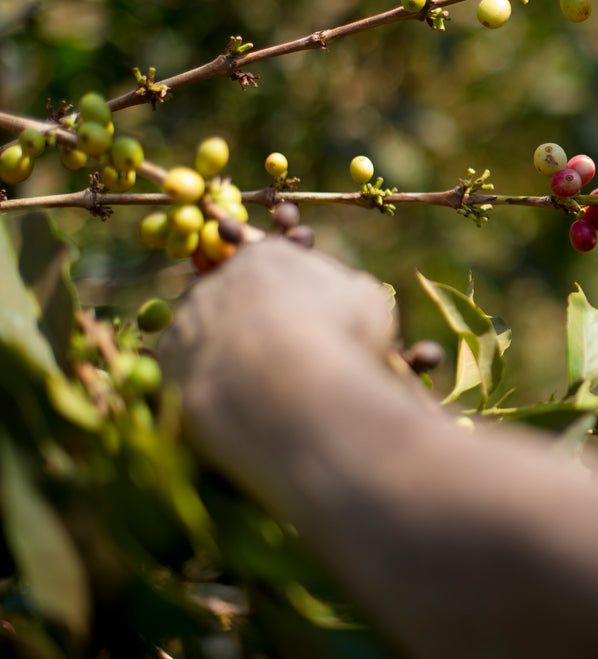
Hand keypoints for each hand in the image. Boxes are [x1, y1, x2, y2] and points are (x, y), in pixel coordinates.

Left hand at [161, 238, 397, 464]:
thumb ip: (349, 293)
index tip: (302, 314)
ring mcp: (189, 317)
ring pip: (208, 331)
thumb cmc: (339, 337)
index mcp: (269, 257)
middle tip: (284, 354)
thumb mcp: (367, 303)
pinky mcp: (168, 359)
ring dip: (229, 351)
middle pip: (236, 296)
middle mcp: (220, 279)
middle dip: (256, 321)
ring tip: (260, 386)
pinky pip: (187, 368)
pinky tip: (234, 401)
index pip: (270, 263)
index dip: (288, 290)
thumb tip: (347, 299)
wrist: (287, 385)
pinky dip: (207, 382)